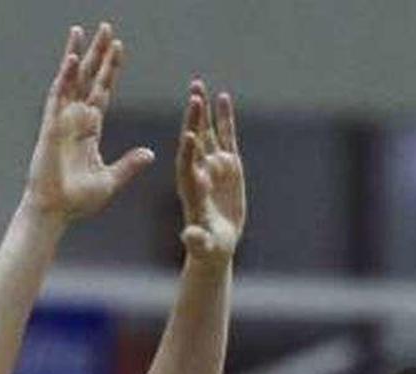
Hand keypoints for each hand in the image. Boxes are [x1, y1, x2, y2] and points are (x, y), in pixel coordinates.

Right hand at [25, 23, 154, 220]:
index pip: (102, 92)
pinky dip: (65, 77)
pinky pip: (59, 97)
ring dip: (78, 55)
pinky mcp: (52, 128)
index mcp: (89, 131)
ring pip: (71, 81)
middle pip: (88, 79)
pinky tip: (72, 58)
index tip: (118, 48)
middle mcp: (75, 120)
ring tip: (83, 30)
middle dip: (96, 53)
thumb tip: (150, 154)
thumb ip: (129, 164)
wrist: (56, 212)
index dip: (110, 70)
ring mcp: (62, 121)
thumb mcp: (111, 180)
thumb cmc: (77, 201)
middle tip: (105, 28)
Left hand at [176, 79, 245, 264]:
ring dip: (202, 110)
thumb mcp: (202, 245)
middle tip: (193, 94)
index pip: (187, 165)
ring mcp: (213, 165)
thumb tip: (188, 236)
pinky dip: (224, 118)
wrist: (215, 244)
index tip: (189, 133)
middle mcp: (199, 171)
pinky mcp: (228, 165)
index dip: (188, 149)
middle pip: (194, 140)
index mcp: (190, 188)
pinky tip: (223, 97)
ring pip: (207, 132)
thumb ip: (196, 239)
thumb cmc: (207, 247)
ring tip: (198, 85)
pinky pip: (225, 136)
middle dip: (193, 118)